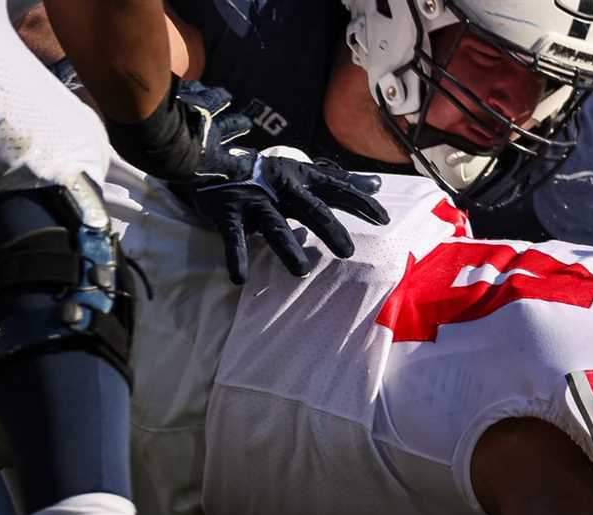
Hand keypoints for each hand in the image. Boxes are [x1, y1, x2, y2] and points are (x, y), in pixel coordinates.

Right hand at [187, 150, 390, 283]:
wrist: (209, 159)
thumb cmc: (266, 174)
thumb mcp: (304, 174)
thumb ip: (339, 183)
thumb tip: (377, 185)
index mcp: (300, 178)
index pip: (336, 188)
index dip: (359, 202)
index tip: (383, 219)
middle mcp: (280, 188)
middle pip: (309, 208)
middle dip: (329, 229)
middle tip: (347, 252)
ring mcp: (254, 201)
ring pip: (274, 226)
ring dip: (287, 248)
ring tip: (301, 272)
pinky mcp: (228, 213)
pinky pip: (233, 237)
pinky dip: (236, 257)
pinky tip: (240, 278)